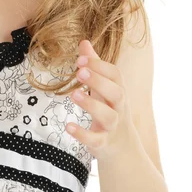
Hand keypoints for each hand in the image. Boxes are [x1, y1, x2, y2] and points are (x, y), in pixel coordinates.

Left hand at [66, 39, 134, 160]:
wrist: (123, 149)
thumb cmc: (110, 109)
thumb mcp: (103, 87)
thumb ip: (94, 65)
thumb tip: (84, 42)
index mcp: (118, 91)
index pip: (115, 75)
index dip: (99, 66)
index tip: (80, 58)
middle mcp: (119, 108)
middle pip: (116, 93)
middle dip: (99, 81)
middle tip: (79, 72)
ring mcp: (113, 127)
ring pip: (108, 116)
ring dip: (91, 105)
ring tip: (74, 94)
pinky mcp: (104, 144)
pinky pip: (96, 140)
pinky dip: (83, 134)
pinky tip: (68, 126)